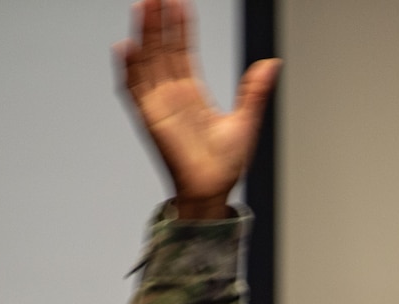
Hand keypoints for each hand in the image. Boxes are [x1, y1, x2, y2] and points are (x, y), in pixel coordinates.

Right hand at [116, 0, 279, 218]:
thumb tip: (272, 62)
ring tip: (144, 6)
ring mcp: (158, 104)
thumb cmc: (226, 163)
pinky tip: (126, 46)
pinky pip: (134, 90)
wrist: (213, 190)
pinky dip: (129, 69)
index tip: (180, 2)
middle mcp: (172, 94)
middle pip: (162, 49)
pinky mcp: (149, 118)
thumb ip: (255, 90)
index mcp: (192, 92)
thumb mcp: (246, 119)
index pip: (182, 50)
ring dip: (144, 34)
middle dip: (159, 21)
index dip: (181, 26)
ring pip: (147, 61)